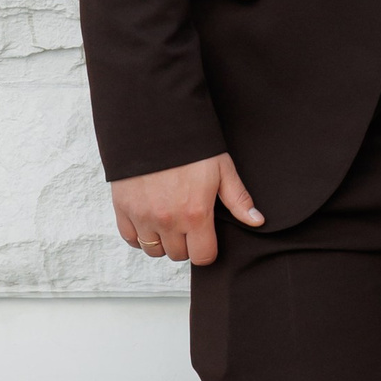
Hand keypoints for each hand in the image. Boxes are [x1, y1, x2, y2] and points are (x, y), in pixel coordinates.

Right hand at [111, 154, 262, 267]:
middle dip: (186, 243)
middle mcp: (168, 221)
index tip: (206, 237)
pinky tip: (150, 220)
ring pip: (154, 250)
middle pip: (178, 254)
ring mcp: (143, 216)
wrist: (154, 124)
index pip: (203, 257)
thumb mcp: (222, 169)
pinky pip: (131, 239)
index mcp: (195, 214)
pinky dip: (140, 235)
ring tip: (169, 220)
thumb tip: (256, 221)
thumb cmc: (191, 146)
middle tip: (188, 223)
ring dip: (163, 240)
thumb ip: (238, 200)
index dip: (207, 249)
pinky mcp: (123, 209)